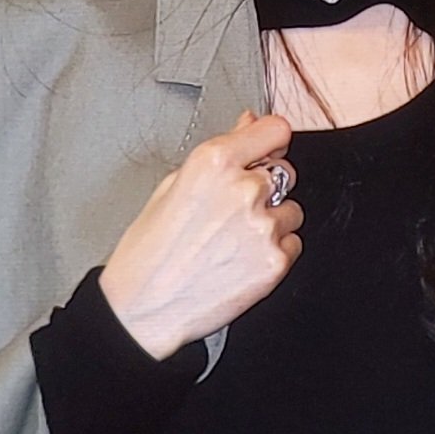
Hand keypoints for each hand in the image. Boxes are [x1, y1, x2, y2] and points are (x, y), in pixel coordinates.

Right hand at [98, 109, 302, 359]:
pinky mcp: (275, 262)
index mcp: (214, 161)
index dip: (271, 141)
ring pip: (291, 210)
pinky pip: (293, 244)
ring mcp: (262, 226)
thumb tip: (249, 123)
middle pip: (285, 171)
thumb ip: (221, 151)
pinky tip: (242, 260)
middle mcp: (243, 188)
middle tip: (235, 210)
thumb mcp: (173, 185)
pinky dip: (275, 251)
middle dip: (267, 186)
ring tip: (234, 241)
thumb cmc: (148, 250)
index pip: (275, 129)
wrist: (141, 310)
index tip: (268, 149)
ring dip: (272, 221)